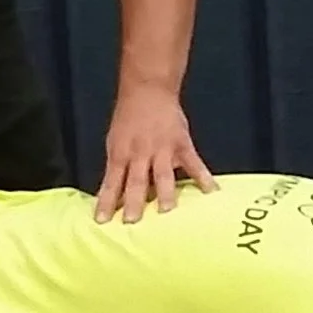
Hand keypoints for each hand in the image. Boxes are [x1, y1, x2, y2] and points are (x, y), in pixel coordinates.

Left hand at [95, 83, 215, 222]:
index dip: (106, 202)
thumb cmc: (129, 118)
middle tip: (132, 222)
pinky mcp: (181, 144)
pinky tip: (211, 192)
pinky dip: (203, 177)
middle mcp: (140, 153)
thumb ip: (119, 168)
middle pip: (136, 182)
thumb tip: (116, 196)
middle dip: (133, 203)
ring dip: (163, 193)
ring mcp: (162, 149)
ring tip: (165, 211)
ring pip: (162, 175)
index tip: (102, 221)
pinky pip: (193, 163)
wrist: (148, 90)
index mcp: (120, 154)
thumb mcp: (115, 141)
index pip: (111, 183)